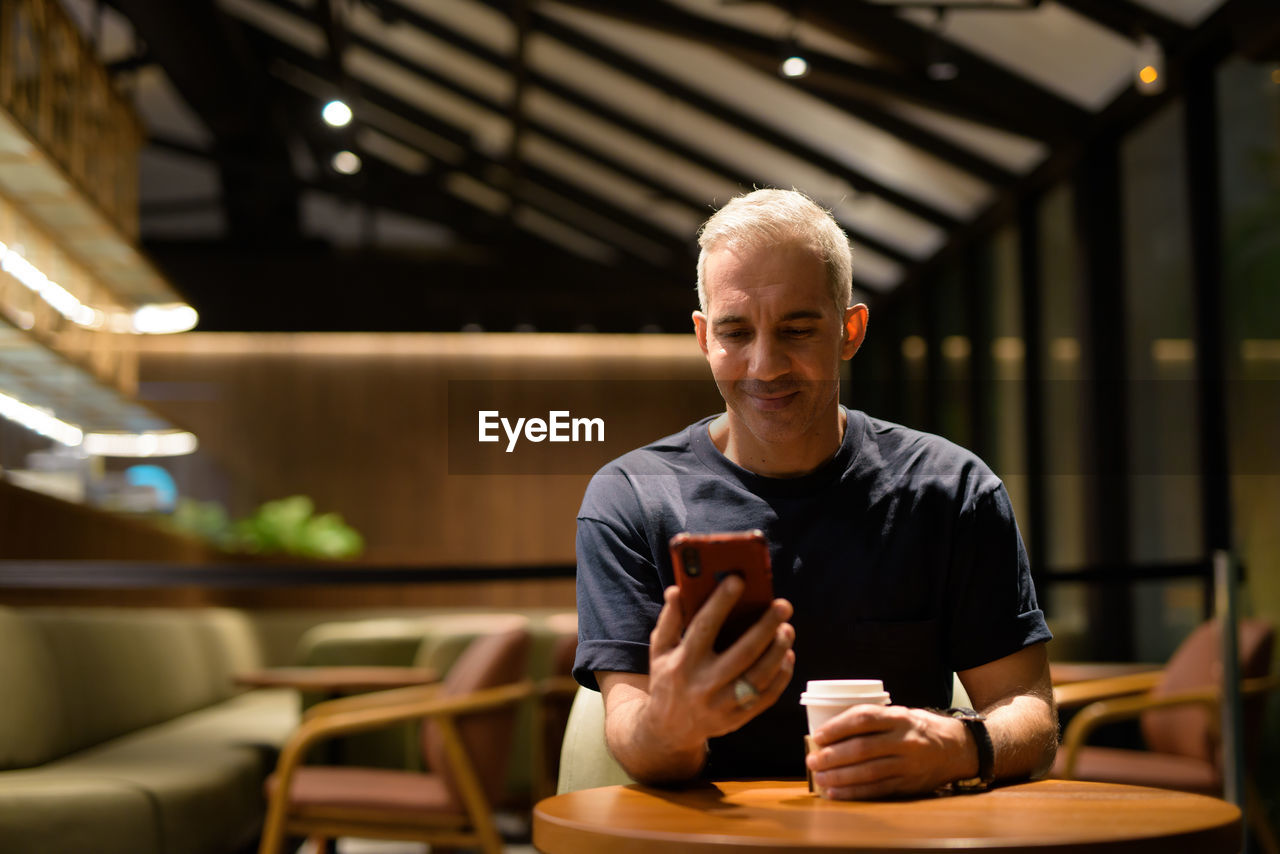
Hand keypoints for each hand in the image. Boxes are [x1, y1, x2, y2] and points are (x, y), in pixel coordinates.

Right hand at [641, 576, 794, 757]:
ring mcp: (723, 705)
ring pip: (759, 676)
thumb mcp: (659, 650)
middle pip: (743, 653)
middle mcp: (703, 685)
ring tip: (788, 629)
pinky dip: (781, 675)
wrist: (669, 730)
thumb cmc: (667, 680)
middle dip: (766, 627)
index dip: (721, 602)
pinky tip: (787, 655)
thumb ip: (670, 620)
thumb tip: (678, 589)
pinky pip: (767, 696)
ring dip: (778, 650)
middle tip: (783, 605)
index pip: (704, 627)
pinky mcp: (737, 719)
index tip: (738, 580)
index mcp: (682, 662)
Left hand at [806, 705, 973, 798]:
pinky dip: (854, 792)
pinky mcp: (910, 784)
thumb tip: (830, 730)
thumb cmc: (918, 729)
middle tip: (812, 760)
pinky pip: (877, 790)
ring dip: (839, 776)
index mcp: (900, 717)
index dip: (838, 727)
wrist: (957, 748)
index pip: (864, 718)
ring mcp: (909, 764)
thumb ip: (873, 720)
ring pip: (868, 772)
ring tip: (819, 777)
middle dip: (833, 755)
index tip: (818, 735)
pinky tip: (835, 792)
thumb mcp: (900, 714)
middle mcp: (905, 740)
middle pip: (862, 748)